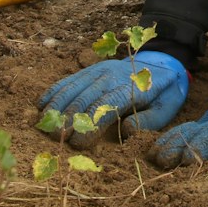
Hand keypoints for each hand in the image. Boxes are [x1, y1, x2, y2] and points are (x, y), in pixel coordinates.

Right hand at [38, 50, 188, 142]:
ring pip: (71, 89)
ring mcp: (98, 71)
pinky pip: (68, 80)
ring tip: (44, 127)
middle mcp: (110, 77)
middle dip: (67, 120)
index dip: (88, 126)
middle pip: (83, 99)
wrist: (160, 61)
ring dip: (56, 108)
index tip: (77, 144)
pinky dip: (53, 92)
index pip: (104, 108)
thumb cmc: (162, 92)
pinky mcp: (90, 69)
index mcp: (130, 88)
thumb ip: (149, 121)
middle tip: (56, 140)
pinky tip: (41, 106)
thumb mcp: (166, 107)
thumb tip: (126, 130)